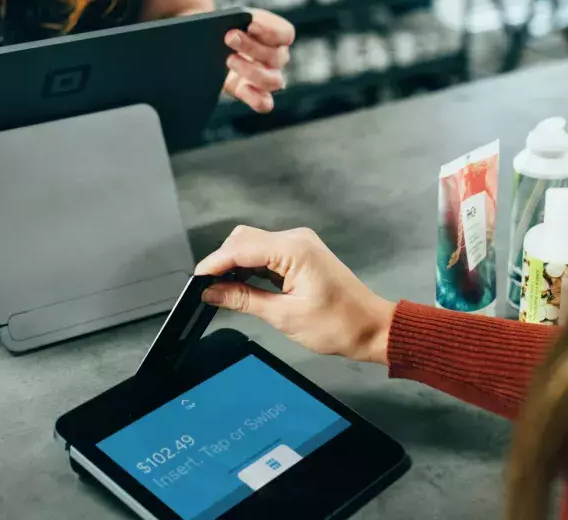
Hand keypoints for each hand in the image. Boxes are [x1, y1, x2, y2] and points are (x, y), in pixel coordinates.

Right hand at [196, 226, 396, 364]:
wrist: (371, 328)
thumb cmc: (338, 325)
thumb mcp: (284, 316)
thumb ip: (244, 300)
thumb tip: (212, 292)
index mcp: (294, 250)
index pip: (241, 248)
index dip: (214, 264)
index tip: (196, 281)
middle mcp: (296, 239)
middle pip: (243, 240)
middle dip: (222, 262)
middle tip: (207, 290)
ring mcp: (299, 245)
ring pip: (253, 245)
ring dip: (235, 265)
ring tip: (221, 291)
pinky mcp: (300, 254)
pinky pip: (266, 254)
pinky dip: (250, 268)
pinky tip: (241, 286)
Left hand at [223, 9, 294, 112]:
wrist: (204, 44)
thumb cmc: (220, 26)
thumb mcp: (227, 17)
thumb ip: (234, 18)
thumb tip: (232, 27)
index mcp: (276, 35)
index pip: (285, 34)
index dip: (271, 31)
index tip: (251, 25)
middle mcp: (276, 58)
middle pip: (277, 56)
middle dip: (252, 47)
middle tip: (229, 37)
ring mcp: (266, 77)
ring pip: (274, 81)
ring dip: (252, 71)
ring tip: (228, 60)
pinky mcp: (251, 94)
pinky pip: (264, 103)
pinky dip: (257, 98)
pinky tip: (242, 88)